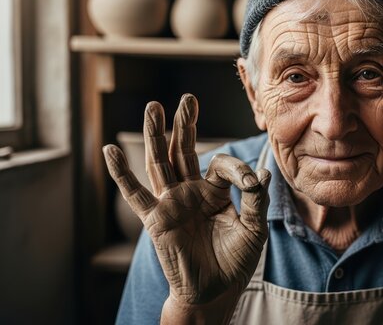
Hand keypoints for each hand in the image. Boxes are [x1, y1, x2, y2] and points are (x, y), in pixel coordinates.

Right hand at [103, 94, 269, 318]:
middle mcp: (190, 192)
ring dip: (155, 135)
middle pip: (184, 150)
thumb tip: (263, 171)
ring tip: (153, 106)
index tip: (251, 183)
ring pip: (161, 162)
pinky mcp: (155, 219)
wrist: (215, 292)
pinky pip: (135, 194)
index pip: (220, 164)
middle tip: (188, 98)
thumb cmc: (235, 262)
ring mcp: (170, 203)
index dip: (237, 168)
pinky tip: (111, 150)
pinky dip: (121, 173)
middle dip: (185, 124)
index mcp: (214, 192)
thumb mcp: (253, 227)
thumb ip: (256, 199)